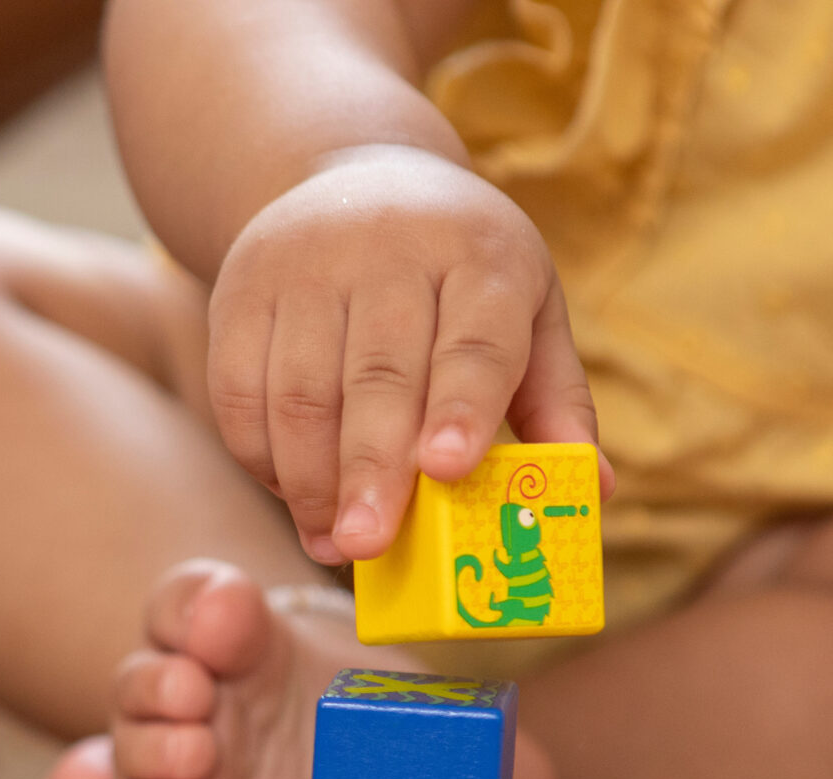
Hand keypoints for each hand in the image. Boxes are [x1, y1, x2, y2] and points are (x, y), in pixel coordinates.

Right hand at [205, 147, 600, 566]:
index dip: (460, 404)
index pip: (473, 338)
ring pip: (299, 391)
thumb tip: (594, 492)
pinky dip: (263, 458)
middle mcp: (391, 251)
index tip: (447, 467)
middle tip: (369, 545)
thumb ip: (556, 402)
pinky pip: (238, 390)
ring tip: (335, 543)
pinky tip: (295, 498)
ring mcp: (306, 266)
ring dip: (311, 480)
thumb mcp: (528, 313)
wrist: (355, 180)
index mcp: (481, 257)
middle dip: (371, 469)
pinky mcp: (241, 289)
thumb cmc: (461, 276)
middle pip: (377, 376)